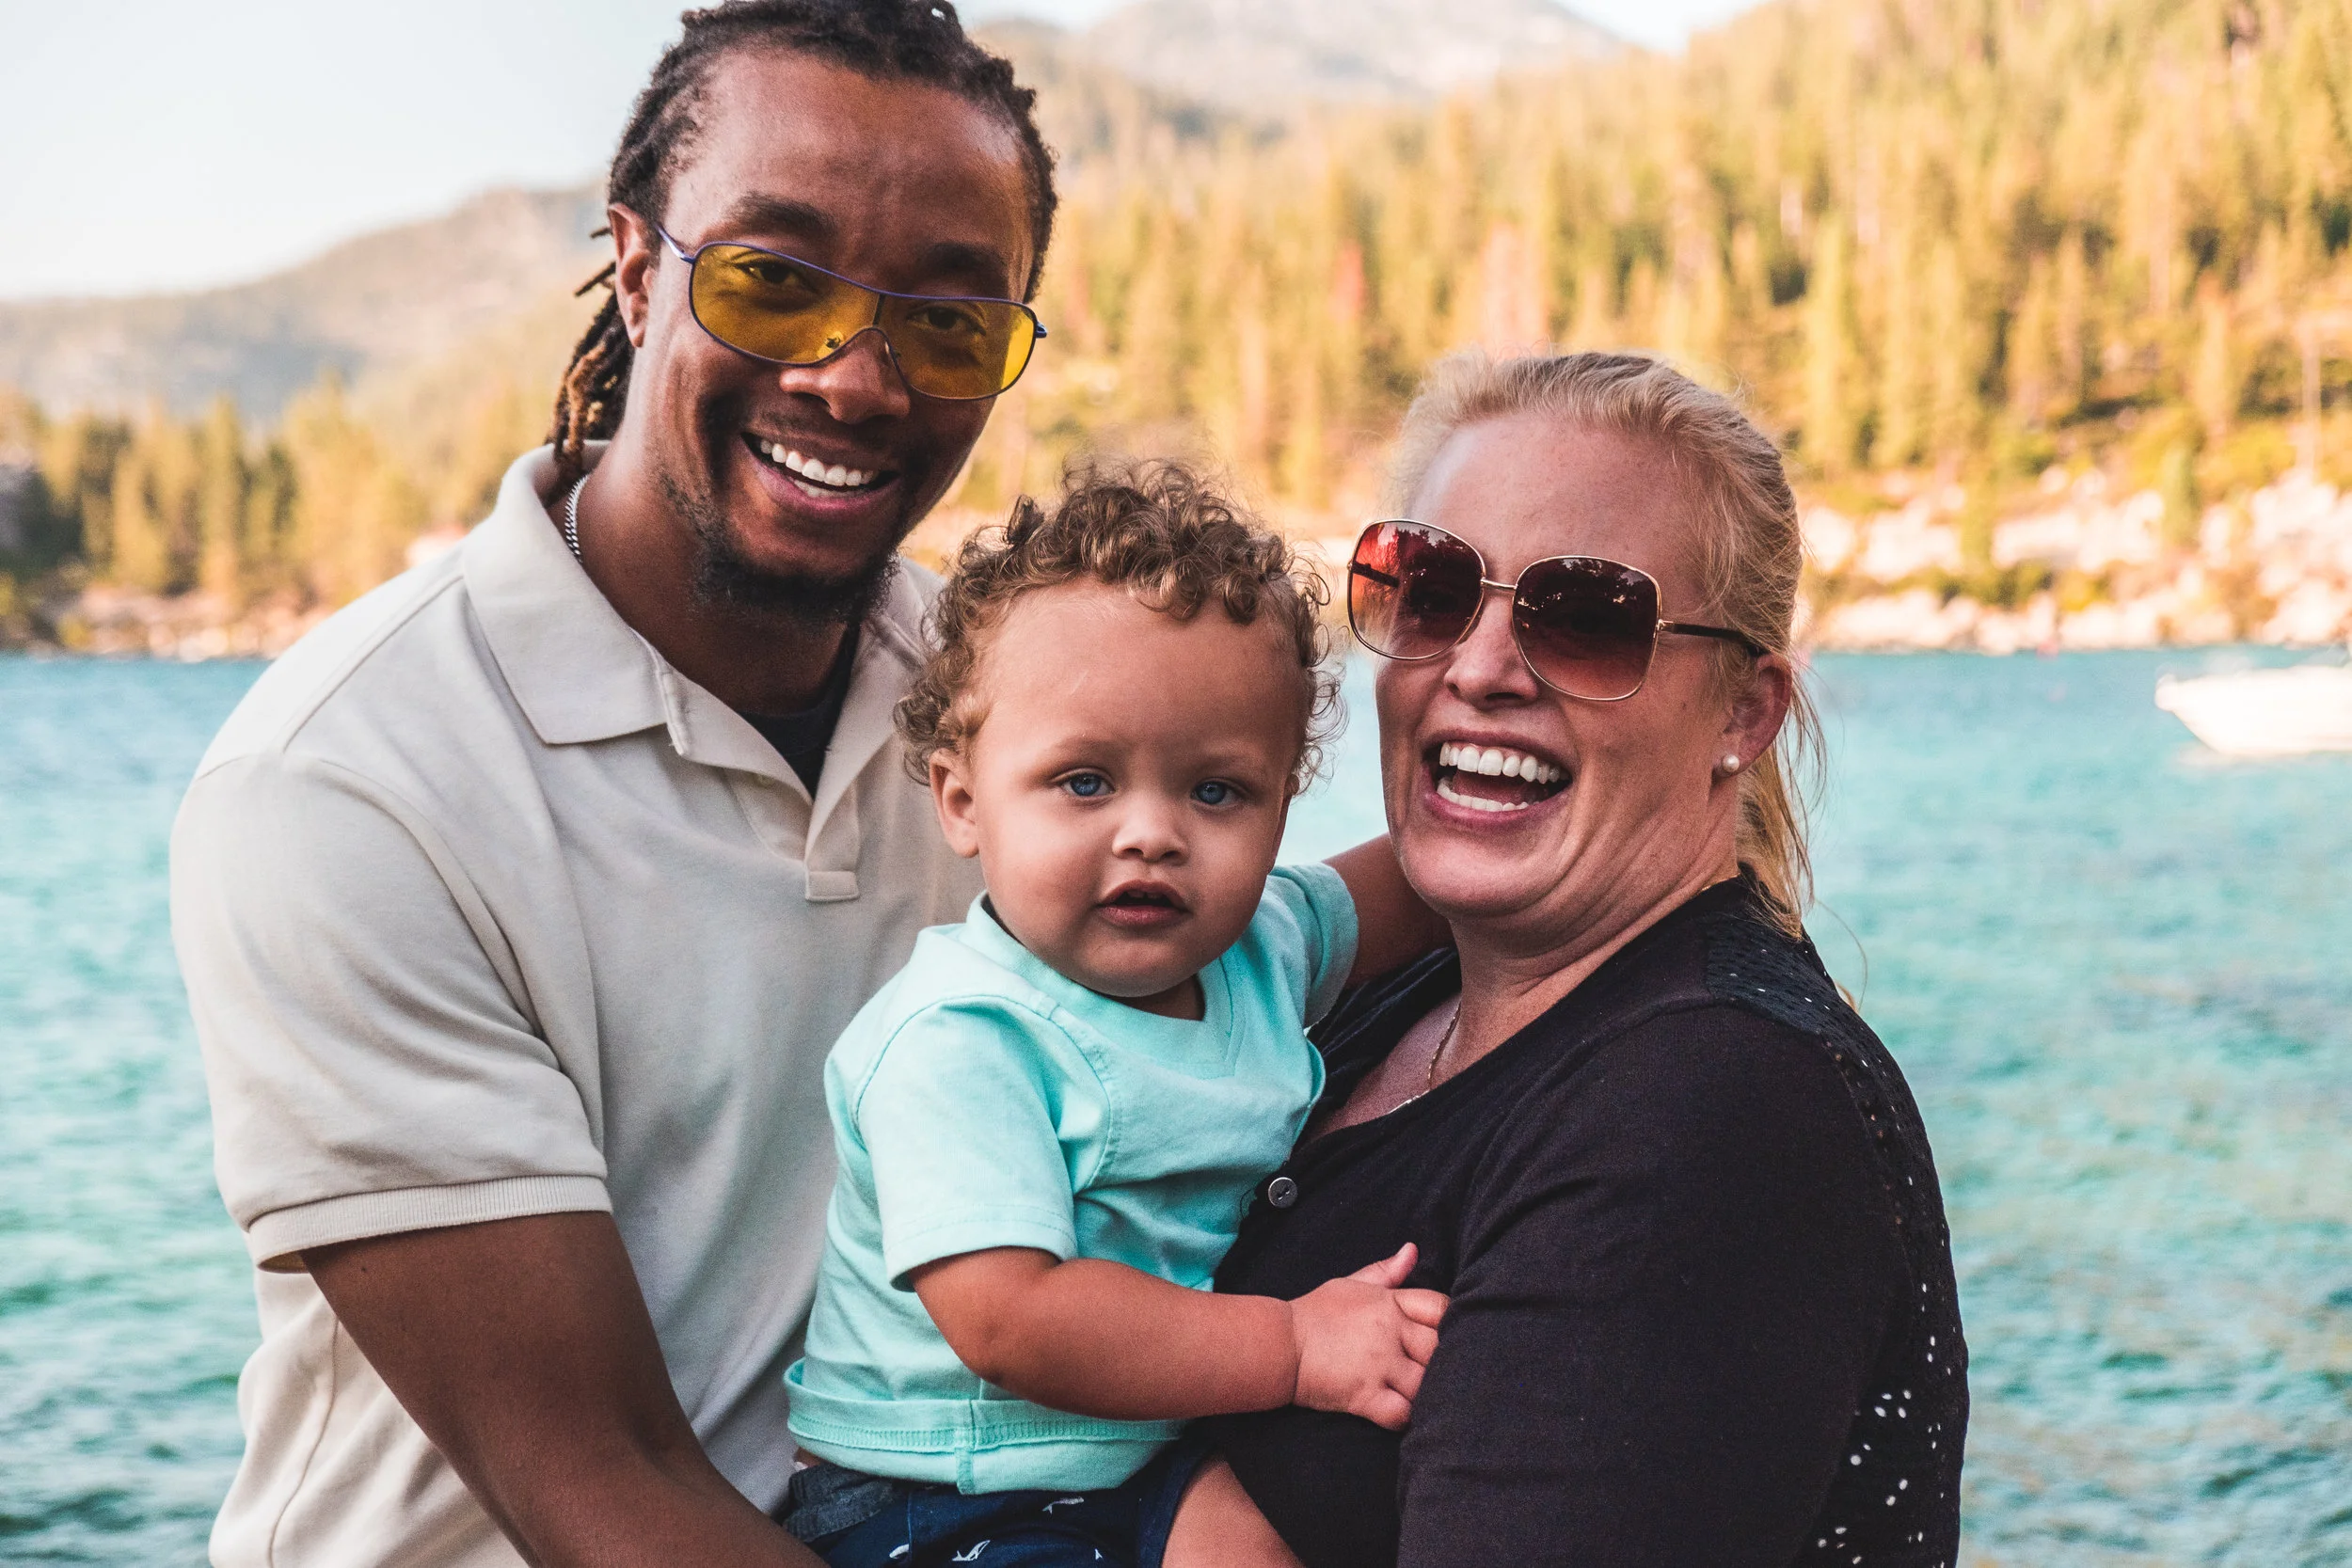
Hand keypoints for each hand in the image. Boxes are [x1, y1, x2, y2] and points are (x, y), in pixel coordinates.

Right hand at [1285, 1242, 1448, 1429]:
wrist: (1280, 1344)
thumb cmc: (1316, 1313)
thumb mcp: (1351, 1284)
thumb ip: (1387, 1271)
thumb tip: (1413, 1250)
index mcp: (1389, 1303)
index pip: (1441, 1308)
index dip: (1453, 1323)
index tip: (1447, 1335)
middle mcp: (1389, 1332)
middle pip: (1440, 1349)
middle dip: (1444, 1361)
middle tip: (1438, 1371)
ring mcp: (1378, 1365)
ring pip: (1427, 1384)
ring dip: (1429, 1393)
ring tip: (1426, 1396)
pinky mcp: (1364, 1395)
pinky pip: (1401, 1413)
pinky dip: (1407, 1418)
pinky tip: (1403, 1412)